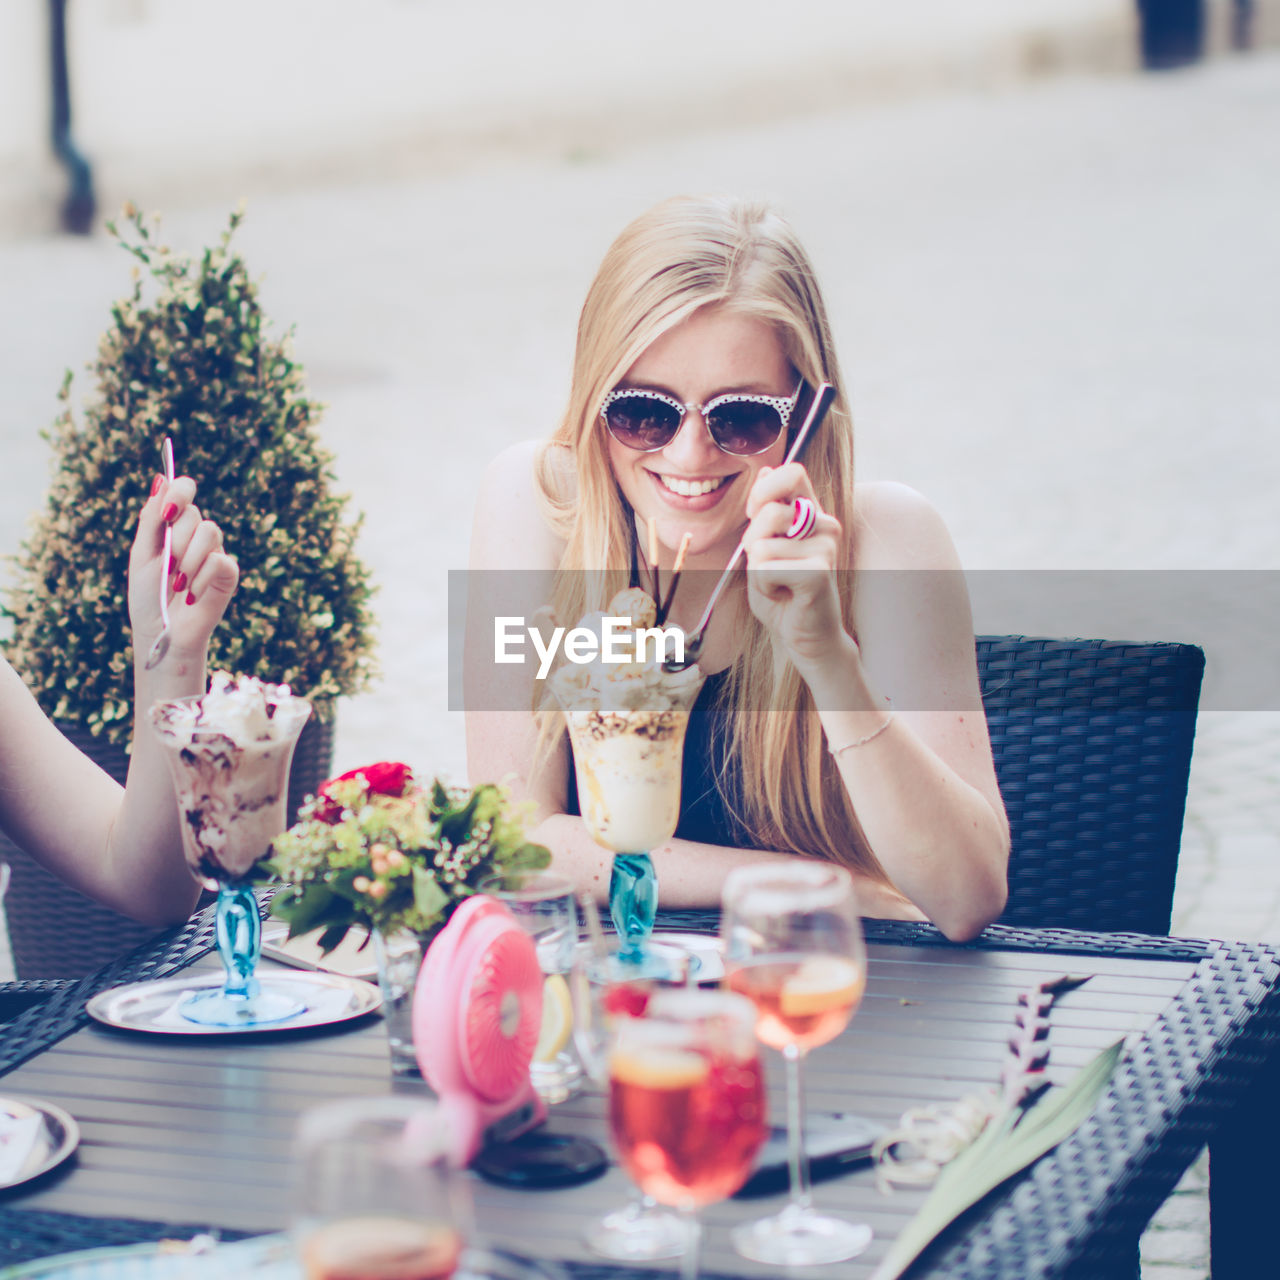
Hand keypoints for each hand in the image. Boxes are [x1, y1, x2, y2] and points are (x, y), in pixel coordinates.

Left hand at [128, 474, 238, 665]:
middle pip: (193, 513)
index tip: (167, 510)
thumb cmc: (149, 595)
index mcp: (172, 525)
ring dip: (188, 560)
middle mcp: (195, 535)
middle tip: (168, 563)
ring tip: (178, 583)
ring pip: (210, 532)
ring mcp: (214, 552)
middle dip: (175, 539)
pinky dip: (200, 578)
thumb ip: (152, 518)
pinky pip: (219, 560)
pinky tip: (192, 594)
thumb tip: (161, 478)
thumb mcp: (142, 553)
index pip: (183, 490)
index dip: (180, 491)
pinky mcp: (228, 573)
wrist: (161, 631)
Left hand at [741, 463, 849, 673]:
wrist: (805, 636)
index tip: (755, 515)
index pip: (792, 472)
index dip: (763, 491)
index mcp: (813, 513)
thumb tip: (767, 469)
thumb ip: (765, 512)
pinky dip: (763, 586)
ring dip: (757, 570)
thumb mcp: (766, 546)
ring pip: (760, 544)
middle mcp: (825, 525)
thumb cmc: (783, 593)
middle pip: (767, 511)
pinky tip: (784, 595)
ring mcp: (825, 547)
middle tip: (769, 568)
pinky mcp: (818, 571)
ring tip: (779, 584)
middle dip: (752, 542)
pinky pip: (766, 568)